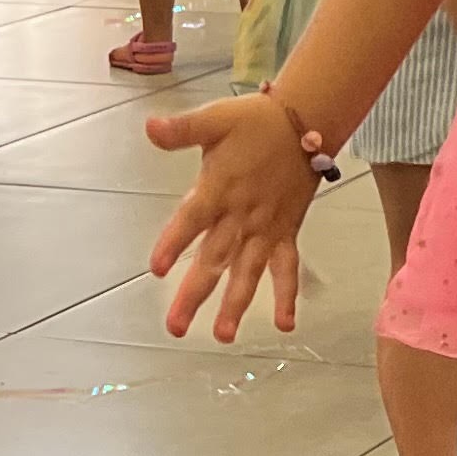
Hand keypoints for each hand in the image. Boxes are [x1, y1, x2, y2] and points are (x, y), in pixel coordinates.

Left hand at [145, 93, 329, 342]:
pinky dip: (287, 295)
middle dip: (195, 293)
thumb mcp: (215, 119)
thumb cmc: (256, 122)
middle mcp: (242, 215)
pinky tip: (284, 324)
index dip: (174, 243)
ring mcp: (265, 228)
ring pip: (248, 271)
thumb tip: (150, 127)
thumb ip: (183, 129)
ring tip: (223, 335)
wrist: (306, 120)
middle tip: (176, 326)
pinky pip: (287, 268)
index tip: (156, 270)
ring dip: (236, 304)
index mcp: (220, 188)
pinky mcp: (285, 232)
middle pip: (215, 258)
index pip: (192, 221)